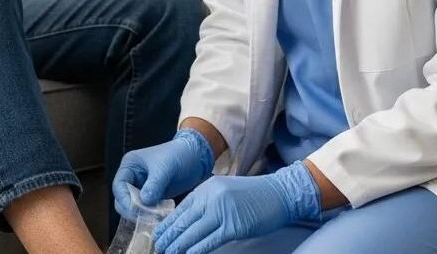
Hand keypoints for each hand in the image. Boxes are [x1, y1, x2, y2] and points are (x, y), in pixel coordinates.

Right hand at [113, 130, 215, 218]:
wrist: (197, 157)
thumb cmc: (179, 154)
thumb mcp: (165, 168)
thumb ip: (154, 185)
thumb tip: (144, 202)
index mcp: (130, 165)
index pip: (118, 186)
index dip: (124, 200)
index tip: (135, 210)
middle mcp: (133, 177)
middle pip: (123, 199)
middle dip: (133, 209)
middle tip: (147, 217)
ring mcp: (142, 188)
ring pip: (134, 207)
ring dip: (143, 214)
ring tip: (156, 217)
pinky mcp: (153, 196)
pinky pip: (146, 209)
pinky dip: (151, 215)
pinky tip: (161, 216)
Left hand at [153, 162, 320, 253]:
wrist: (280, 193)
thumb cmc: (253, 196)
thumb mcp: (223, 192)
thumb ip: (206, 204)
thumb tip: (188, 224)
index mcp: (205, 189)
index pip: (180, 210)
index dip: (167, 226)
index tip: (157, 237)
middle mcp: (210, 198)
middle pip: (183, 221)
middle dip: (168, 238)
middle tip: (157, 249)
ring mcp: (222, 211)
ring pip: (193, 232)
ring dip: (178, 247)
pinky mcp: (234, 225)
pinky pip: (210, 240)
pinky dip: (197, 250)